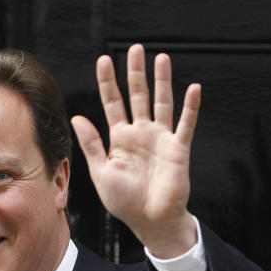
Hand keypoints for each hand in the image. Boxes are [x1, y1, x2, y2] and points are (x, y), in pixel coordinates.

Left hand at [70, 44, 200, 257]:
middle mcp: (141, 133)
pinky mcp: (178, 149)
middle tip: (135, 49)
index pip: (112, 103)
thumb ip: (91, 144)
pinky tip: (193, 89)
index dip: (108, 82)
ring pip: (162, 103)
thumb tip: (77, 118)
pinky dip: (190, 107)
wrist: (150, 221)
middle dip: (135, 72)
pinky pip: (185, 124)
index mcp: (120, 138)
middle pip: (138, 95)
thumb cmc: (125, 201)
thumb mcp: (101, 172)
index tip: (104, 60)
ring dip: (162, 81)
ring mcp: (160, 139)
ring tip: (161, 59)